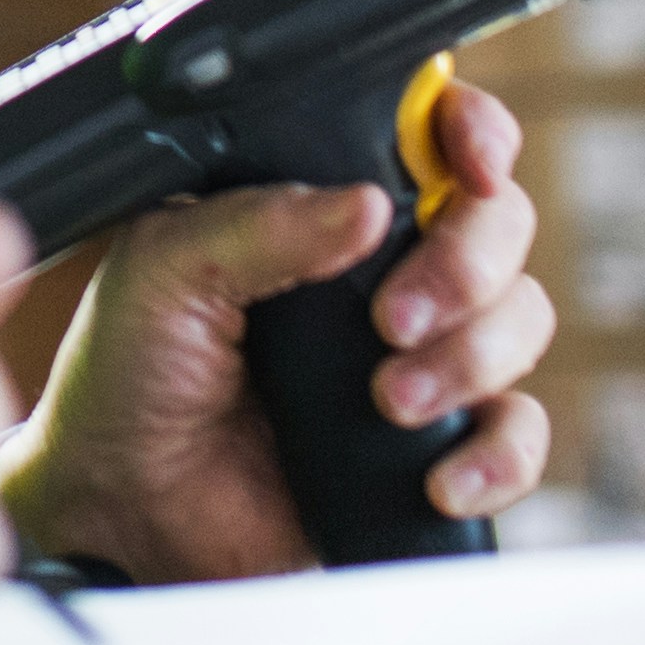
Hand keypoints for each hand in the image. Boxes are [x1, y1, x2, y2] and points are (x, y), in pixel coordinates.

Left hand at [0, 78, 555, 581]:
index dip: (472, 134)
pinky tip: (440, 475)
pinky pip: (517, 434)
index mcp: (318, 204)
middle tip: (393, 316)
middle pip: (498, 223)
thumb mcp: (164, 270)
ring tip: (388, 399)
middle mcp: (382, 269)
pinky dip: (500, 453)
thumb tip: (366, 204)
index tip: (473, 164)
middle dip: (467, 262)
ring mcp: (419, 355)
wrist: (124, 510)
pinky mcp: (435, 445)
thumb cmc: (129, 373)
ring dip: (472, 356)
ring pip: (520, 320)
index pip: (428, 137)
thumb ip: (260, 225)